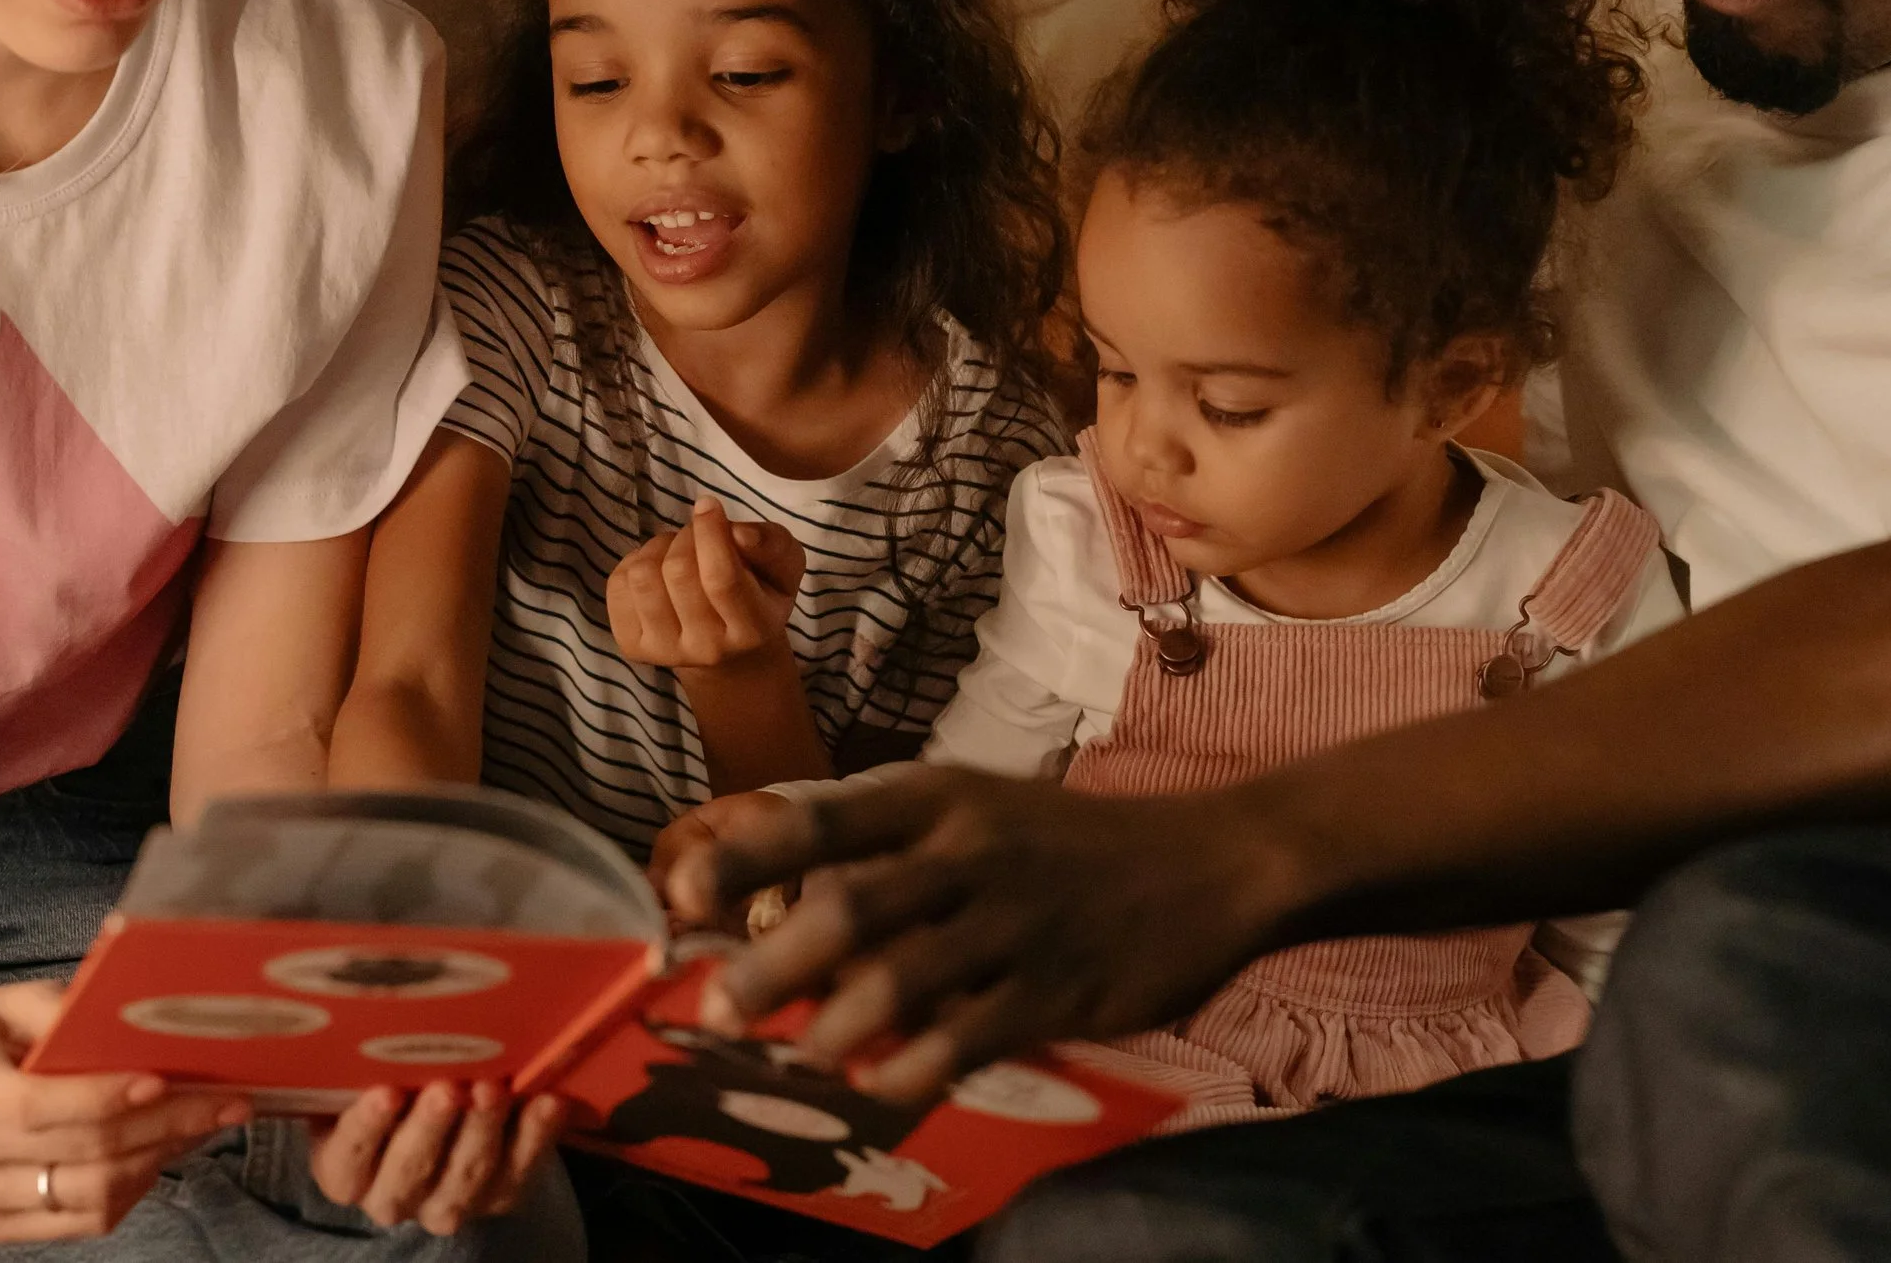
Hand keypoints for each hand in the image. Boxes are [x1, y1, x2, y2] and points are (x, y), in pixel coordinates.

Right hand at [0, 982, 246, 1242]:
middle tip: (225, 1101)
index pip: (35, 1105)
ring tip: (205, 1124)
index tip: (162, 1079)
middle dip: (165, 1125)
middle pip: (80, 1151)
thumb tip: (134, 1012)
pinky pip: (83, 1221)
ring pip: (90, 1193)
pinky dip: (134, 1191)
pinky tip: (163, 1153)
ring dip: (160, 1158)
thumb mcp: (11, 999)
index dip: (103, 1097)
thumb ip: (63, 1008)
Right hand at [310, 1082, 564, 1233]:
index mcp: (346, 1171)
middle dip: (430, 1129)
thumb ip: (364, 1063)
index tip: (386, 1092)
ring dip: (482, 1130)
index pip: (348, 1156)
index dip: (367, 1127)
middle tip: (447, 1089)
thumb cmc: (392, 1084)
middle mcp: (393, 1196)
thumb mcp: (365, 1077)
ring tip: (494, 1089)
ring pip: (466, 1176)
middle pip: (409, 1172)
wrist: (442, 1116)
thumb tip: (375, 1012)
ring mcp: (449, 1202)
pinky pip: (520, 1170)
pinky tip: (546, 1101)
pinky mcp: (500, 1194)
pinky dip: (535, 1134)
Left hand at [608, 497, 803, 672]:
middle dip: (686, 535)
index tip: (708, 505)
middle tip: (699, 533)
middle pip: (678, 572)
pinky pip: (617, 585)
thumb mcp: (784, 567)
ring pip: (642, 577)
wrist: (730, 653)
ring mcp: (665, 652)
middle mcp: (708, 649)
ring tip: (679, 551)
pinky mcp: (632, 646)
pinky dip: (635, 562)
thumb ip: (772, 545)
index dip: (710, 532)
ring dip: (659, 547)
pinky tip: (659, 570)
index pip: (721, 578)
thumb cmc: (760, 595)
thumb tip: (738, 534)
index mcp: (753, 629)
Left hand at [658, 767, 1301, 1101]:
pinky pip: (965, 1040)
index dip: (745, 854)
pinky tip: (883, 1089)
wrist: (1209, 863)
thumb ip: (891, 854)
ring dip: (831, 1029)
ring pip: (900, 982)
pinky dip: (911, 1072)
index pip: (824, 819)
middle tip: (719, 1009)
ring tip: (800, 1056)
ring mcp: (1014, 924)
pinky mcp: (1055, 989)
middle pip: (849, 908)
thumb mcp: (980, 813)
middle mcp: (970, 854)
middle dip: (771, 966)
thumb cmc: (1069, 843)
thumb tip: (780, 907)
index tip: (682, 891)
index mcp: (940, 800)